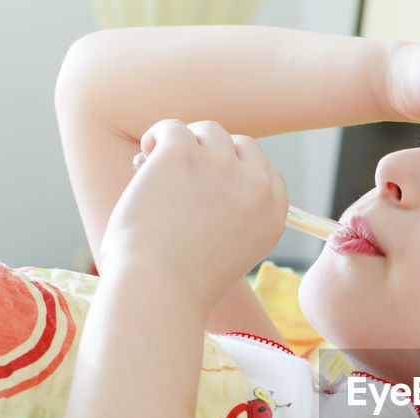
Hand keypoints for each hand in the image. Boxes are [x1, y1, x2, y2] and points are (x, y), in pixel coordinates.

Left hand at [98, 119, 288, 314]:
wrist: (159, 288)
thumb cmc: (183, 283)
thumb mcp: (231, 253)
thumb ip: (236, 218)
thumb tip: (208, 181)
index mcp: (273, 215)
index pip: (269, 175)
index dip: (239, 175)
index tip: (214, 189)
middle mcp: (255, 187)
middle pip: (243, 145)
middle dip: (215, 155)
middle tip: (185, 176)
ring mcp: (221, 166)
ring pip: (208, 131)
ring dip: (185, 144)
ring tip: (160, 168)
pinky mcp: (182, 153)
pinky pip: (171, 127)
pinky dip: (157, 138)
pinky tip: (146, 158)